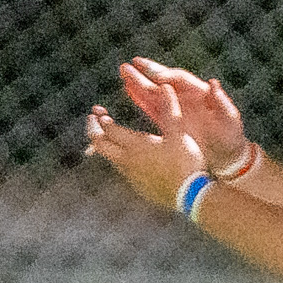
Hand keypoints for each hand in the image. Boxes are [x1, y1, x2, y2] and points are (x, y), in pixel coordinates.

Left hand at [85, 88, 203, 210]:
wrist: (191, 196)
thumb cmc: (185, 162)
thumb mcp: (178, 133)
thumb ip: (170, 110)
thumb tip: (165, 86)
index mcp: (136, 145)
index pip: (110, 130)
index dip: (102, 120)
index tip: (97, 111)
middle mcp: (127, 161)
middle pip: (101, 145)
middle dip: (94, 131)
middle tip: (92, 121)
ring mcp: (131, 176)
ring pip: (110, 159)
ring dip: (105, 146)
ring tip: (108, 138)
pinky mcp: (139, 187)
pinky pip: (122, 171)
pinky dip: (118, 160)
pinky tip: (128, 159)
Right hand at [120, 57, 247, 171]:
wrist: (226, 154)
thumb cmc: (231, 136)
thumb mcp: (231, 119)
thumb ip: (222, 102)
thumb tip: (213, 83)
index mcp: (201, 93)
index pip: (182, 79)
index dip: (170, 77)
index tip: (158, 77)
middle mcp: (186, 96)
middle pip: (164, 81)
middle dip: (149, 72)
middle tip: (132, 63)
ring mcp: (176, 107)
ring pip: (154, 92)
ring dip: (139, 82)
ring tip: (124, 72)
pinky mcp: (169, 119)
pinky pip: (152, 106)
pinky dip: (140, 98)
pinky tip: (128, 89)